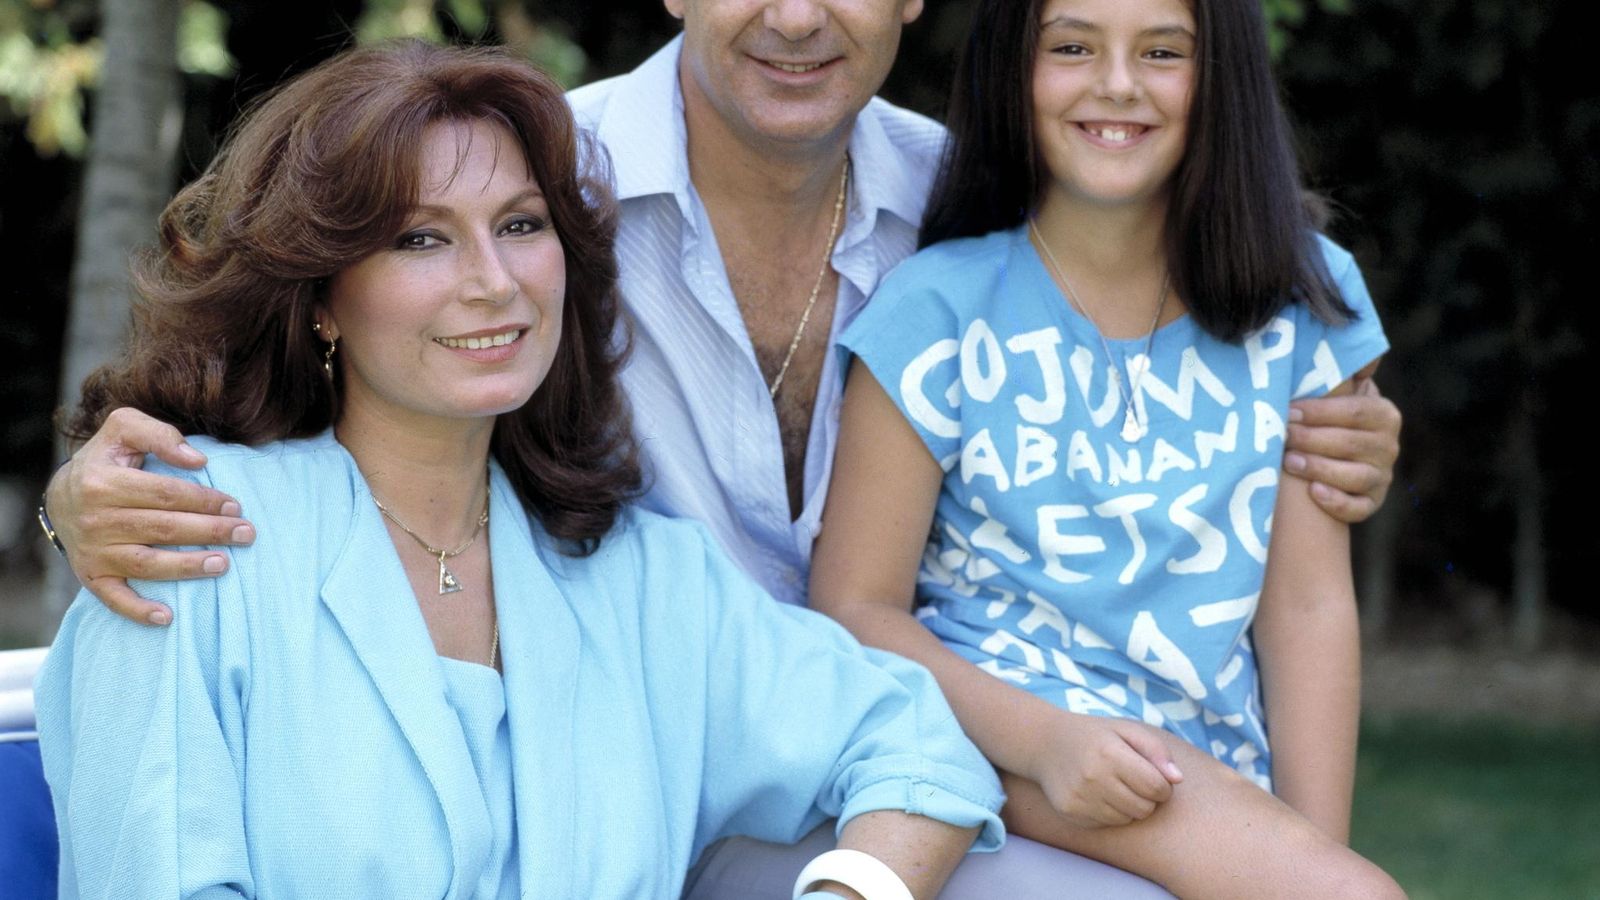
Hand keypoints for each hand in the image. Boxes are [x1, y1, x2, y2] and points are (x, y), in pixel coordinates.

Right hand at [47, 407, 254, 624]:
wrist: (61, 495)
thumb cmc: (106, 460)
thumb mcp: (124, 429)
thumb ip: (158, 434)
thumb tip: (197, 459)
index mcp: (103, 482)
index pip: (167, 494)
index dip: (205, 500)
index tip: (236, 505)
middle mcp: (96, 519)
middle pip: (163, 528)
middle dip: (210, 531)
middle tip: (246, 534)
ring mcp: (93, 551)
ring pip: (146, 564)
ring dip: (187, 567)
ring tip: (224, 565)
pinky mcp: (91, 575)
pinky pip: (114, 598)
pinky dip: (138, 610)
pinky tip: (168, 617)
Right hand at [1027, 711, 1183, 828]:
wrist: (1044, 743)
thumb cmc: (1095, 736)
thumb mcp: (1126, 730)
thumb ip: (1156, 750)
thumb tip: (1177, 779)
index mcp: (1110, 753)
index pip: (1157, 788)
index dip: (1163, 785)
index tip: (1153, 775)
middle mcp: (1093, 778)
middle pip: (1144, 809)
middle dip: (1147, 798)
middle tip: (1133, 781)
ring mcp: (1080, 798)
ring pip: (1127, 820)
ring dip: (1128, 807)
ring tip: (1114, 786)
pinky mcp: (1071, 812)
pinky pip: (1107, 824)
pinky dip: (1109, 813)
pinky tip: (1098, 794)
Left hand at [1285, 376, 1400, 523]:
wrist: (1336, 456)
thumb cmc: (1327, 417)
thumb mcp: (1338, 392)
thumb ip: (1339, 373)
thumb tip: (1342, 342)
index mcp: (1383, 414)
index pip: (1354, 411)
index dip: (1320, 412)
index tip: (1288, 410)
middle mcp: (1388, 446)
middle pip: (1350, 443)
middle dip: (1312, 439)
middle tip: (1282, 436)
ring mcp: (1382, 476)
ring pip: (1355, 476)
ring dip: (1320, 469)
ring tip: (1289, 462)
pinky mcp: (1372, 503)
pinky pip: (1358, 508)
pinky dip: (1337, 503)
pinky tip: (1313, 493)